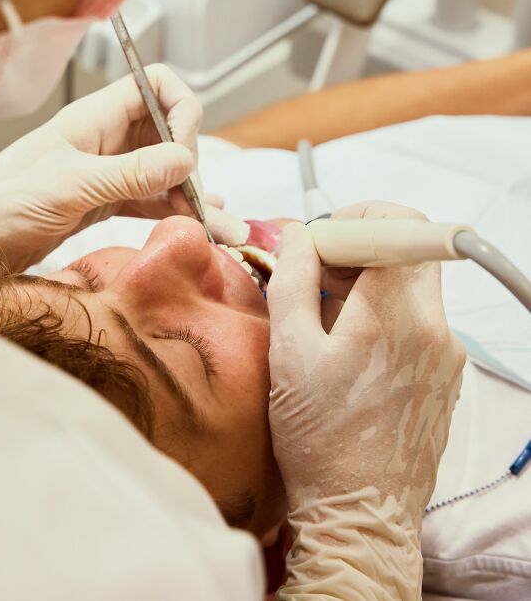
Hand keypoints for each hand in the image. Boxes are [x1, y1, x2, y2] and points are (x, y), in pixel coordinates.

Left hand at [0, 65, 207, 272]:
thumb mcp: (68, 186)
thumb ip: (128, 172)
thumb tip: (184, 159)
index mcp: (94, 117)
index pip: (154, 84)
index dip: (180, 108)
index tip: (186, 149)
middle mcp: (106, 138)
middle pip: (169, 130)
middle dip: (195, 160)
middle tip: (201, 198)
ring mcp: (107, 171)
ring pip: (164, 171)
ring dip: (194, 195)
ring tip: (222, 227)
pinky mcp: (104, 203)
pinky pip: (151, 200)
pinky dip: (175, 212)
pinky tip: (198, 225)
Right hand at [268, 201, 465, 598]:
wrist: (360, 514)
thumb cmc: (320, 442)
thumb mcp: (289, 352)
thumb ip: (292, 279)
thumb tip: (297, 235)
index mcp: (395, 315)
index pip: (397, 224)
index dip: (354, 219)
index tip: (321, 240)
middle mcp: (433, 327)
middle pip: (405, 251)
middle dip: (357, 249)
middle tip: (315, 274)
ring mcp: (445, 352)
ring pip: (410, 284)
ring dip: (367, 283)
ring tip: (323, 317)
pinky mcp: (445, 373)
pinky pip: (416, 319)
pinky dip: (382, 315)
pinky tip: (346, 348)